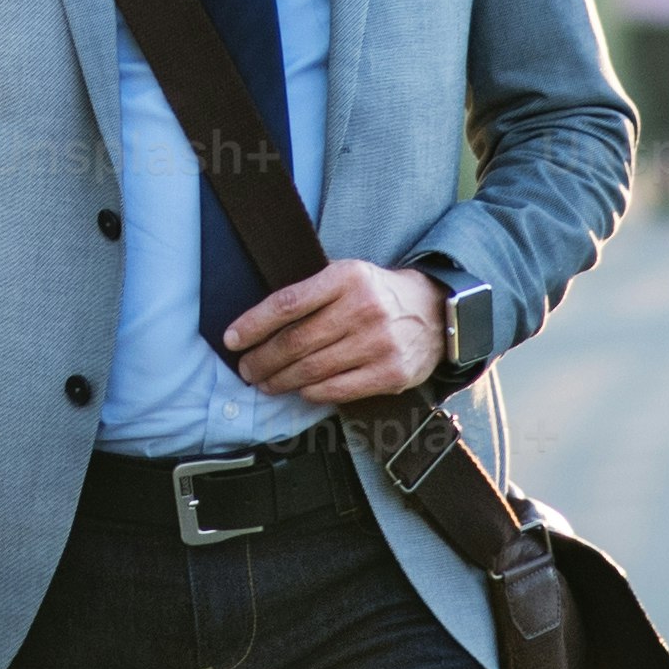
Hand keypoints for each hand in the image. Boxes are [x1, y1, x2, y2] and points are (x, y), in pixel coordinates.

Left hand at [218, 260, 448, 402]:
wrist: (435, 312)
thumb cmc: (377, 294)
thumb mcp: (347, 275)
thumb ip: (311, 292)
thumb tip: (257, 320)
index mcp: (346, 277)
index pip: (287, 304)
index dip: (253, 324)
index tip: (232, 339)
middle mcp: (362, 309)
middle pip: (295, 342)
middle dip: (262, 359)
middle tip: (245, 368)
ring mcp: (378, 343)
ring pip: (312, 370)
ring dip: (280, 380)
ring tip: (265, 382)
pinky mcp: (390, 374)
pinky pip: (337, 390)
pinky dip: (311, 393)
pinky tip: (300, 391)